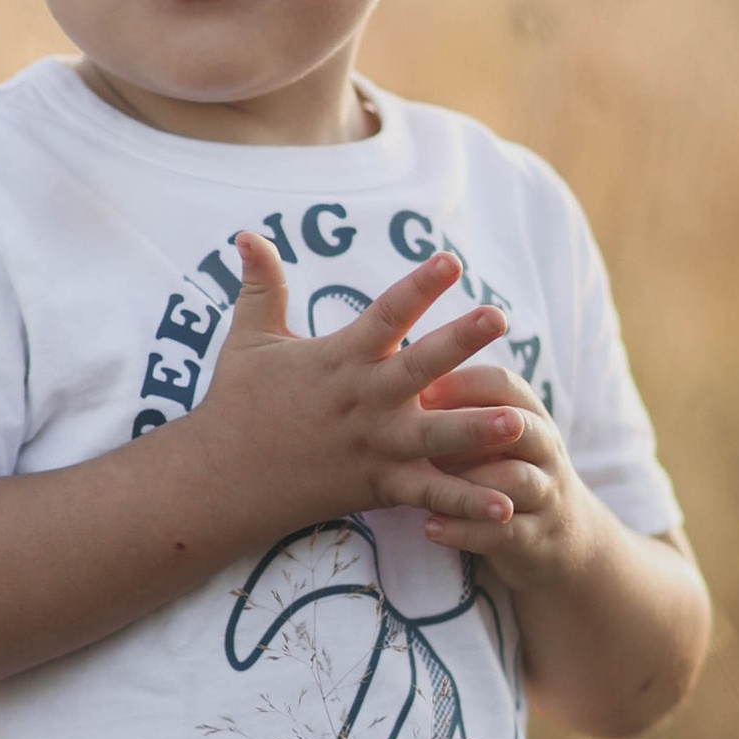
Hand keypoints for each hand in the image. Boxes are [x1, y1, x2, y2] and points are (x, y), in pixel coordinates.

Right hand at [192, 230, 535, 536]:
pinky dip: (467, 502)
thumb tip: (247, 233)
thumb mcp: (248, 339)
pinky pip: (429, 495)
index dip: (418, 287)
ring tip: (518, 422)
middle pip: (418, 368)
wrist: (220, 480)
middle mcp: (363, 401)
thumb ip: (261, 285)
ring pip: (433, 438)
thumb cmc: (236, 405)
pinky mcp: (378, 486)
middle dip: (459, 343)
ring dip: (476, 432)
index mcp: (339, 360)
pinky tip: (508, 506)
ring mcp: (374, 447)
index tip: (450, 261)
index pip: (385, 315)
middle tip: (498, 317)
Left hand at [414, 357, 599, 586]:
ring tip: (427, 485)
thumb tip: (401, 384)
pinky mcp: (535, 537)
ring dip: (468, 480)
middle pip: (518, 424)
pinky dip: (465, 529)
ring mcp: (545, 494)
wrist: (565, 538)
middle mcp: (544, 449)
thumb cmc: (509, 472)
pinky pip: (503, 532)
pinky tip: (431, 527)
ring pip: (514, 478)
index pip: (504, 384)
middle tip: (425, 430)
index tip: (420, 386)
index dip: (463, 382)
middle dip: (474, 424)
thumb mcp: (499, 436)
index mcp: (530, 415)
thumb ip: (463, 412)